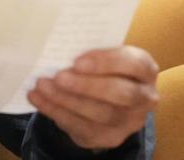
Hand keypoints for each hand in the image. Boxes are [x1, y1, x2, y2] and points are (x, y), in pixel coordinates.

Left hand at [27, 46, 158, 149]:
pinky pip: (83, 127)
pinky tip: (39, 99)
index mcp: (145, 70)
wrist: (108, 99)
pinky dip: (57, 112)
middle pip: (121, 94)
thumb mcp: (103, 55)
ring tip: (43, 86)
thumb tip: (59, 46)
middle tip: (58, 77)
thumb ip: (89, 50)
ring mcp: (129, 121)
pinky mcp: (110, 137)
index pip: (134, 64)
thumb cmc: (103, 69)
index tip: (77, 61)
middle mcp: (145, 97)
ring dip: (67, 100)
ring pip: (101, 114)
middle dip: (87, 86)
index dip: (106, 62)